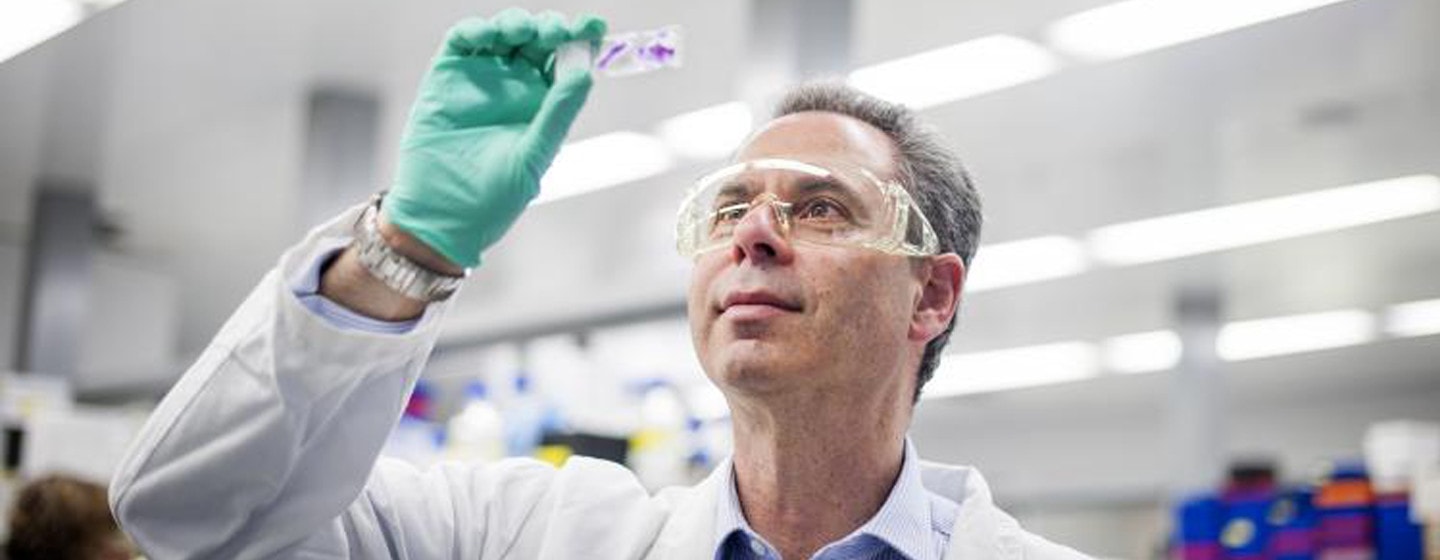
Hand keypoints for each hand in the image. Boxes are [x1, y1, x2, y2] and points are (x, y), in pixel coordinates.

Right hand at [384, 8, 606, 267]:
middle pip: (538, 40)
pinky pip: (463, 41)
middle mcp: (515, 86)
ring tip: (524, 31)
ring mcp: (481, 78)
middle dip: (550, 27)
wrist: (442, 215)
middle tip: (557, 30)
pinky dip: (476, 29)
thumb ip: (558, 111)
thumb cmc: (493, 197)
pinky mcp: (447, 76)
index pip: (567, 61)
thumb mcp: (534, 154)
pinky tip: (489, 34)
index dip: (582, 39)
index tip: (595, 25)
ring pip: (504, 33)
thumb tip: (586, 70)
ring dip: (517, 23)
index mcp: (543, 104)